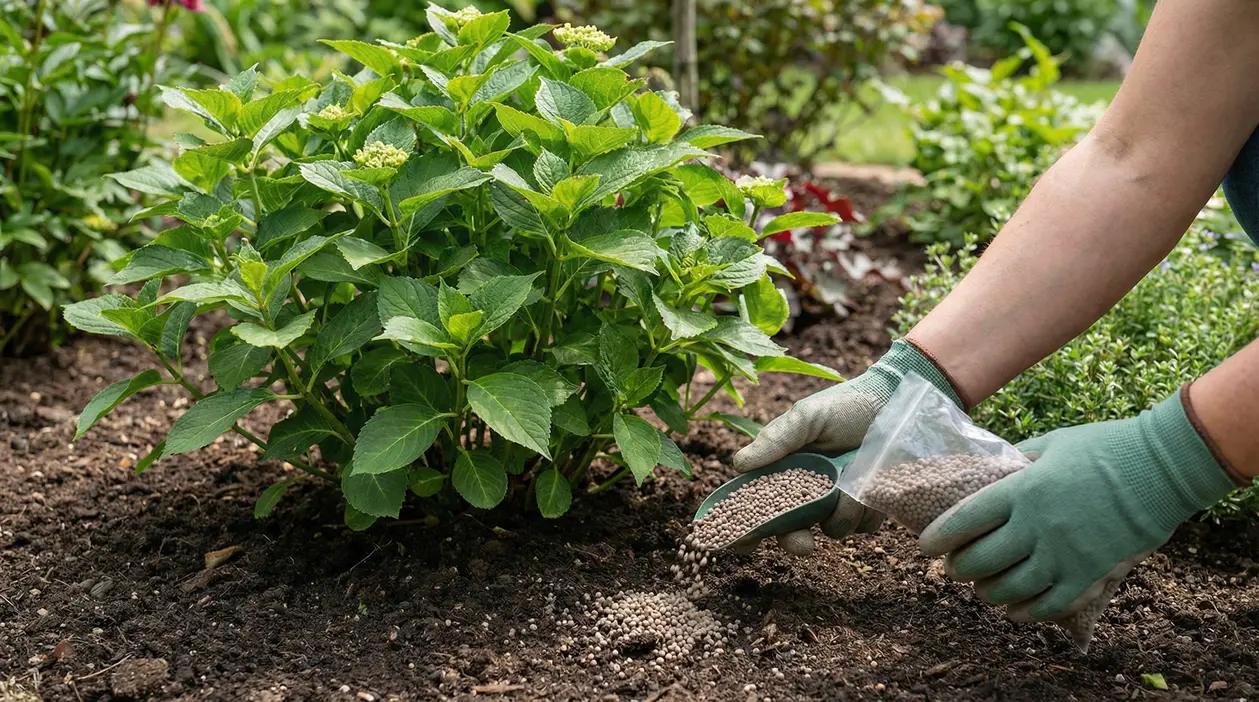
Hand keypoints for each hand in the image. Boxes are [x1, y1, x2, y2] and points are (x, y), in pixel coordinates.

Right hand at [731, 339, 964, 554]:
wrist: (893, 402)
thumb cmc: (845, 405)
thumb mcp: (806, 417)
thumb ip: (775, 440)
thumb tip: (738, 464)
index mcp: (785, 468)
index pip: (758, 501)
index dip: (747, 525)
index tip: (742, 544)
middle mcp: (808, 489)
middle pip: (791, 529)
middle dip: (794, 540)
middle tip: (804, 546)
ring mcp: (838, 500)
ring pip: (832, 528)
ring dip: (843, 513)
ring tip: (856, 480)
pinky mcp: (867, 506)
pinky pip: (864, 525)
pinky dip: (868, 510)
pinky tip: (873, 483)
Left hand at [919, 387, 1236, 621]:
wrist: (1161, 469)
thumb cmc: (1105, 447)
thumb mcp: (1052, 443)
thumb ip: (1018, 459)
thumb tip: (990, 467)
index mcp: (1023, 490)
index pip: (965, 520)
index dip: (939, 538)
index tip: (923, 547)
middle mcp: (1037, 526)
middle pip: (981, 561)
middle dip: (959, 569)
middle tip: (951, 568)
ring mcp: (1064, 553)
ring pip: (1011, 589)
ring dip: (988, 593)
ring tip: (981, 589)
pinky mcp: (1090, 573)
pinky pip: (1050, 605)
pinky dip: (1026, 612)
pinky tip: (1015, 610)